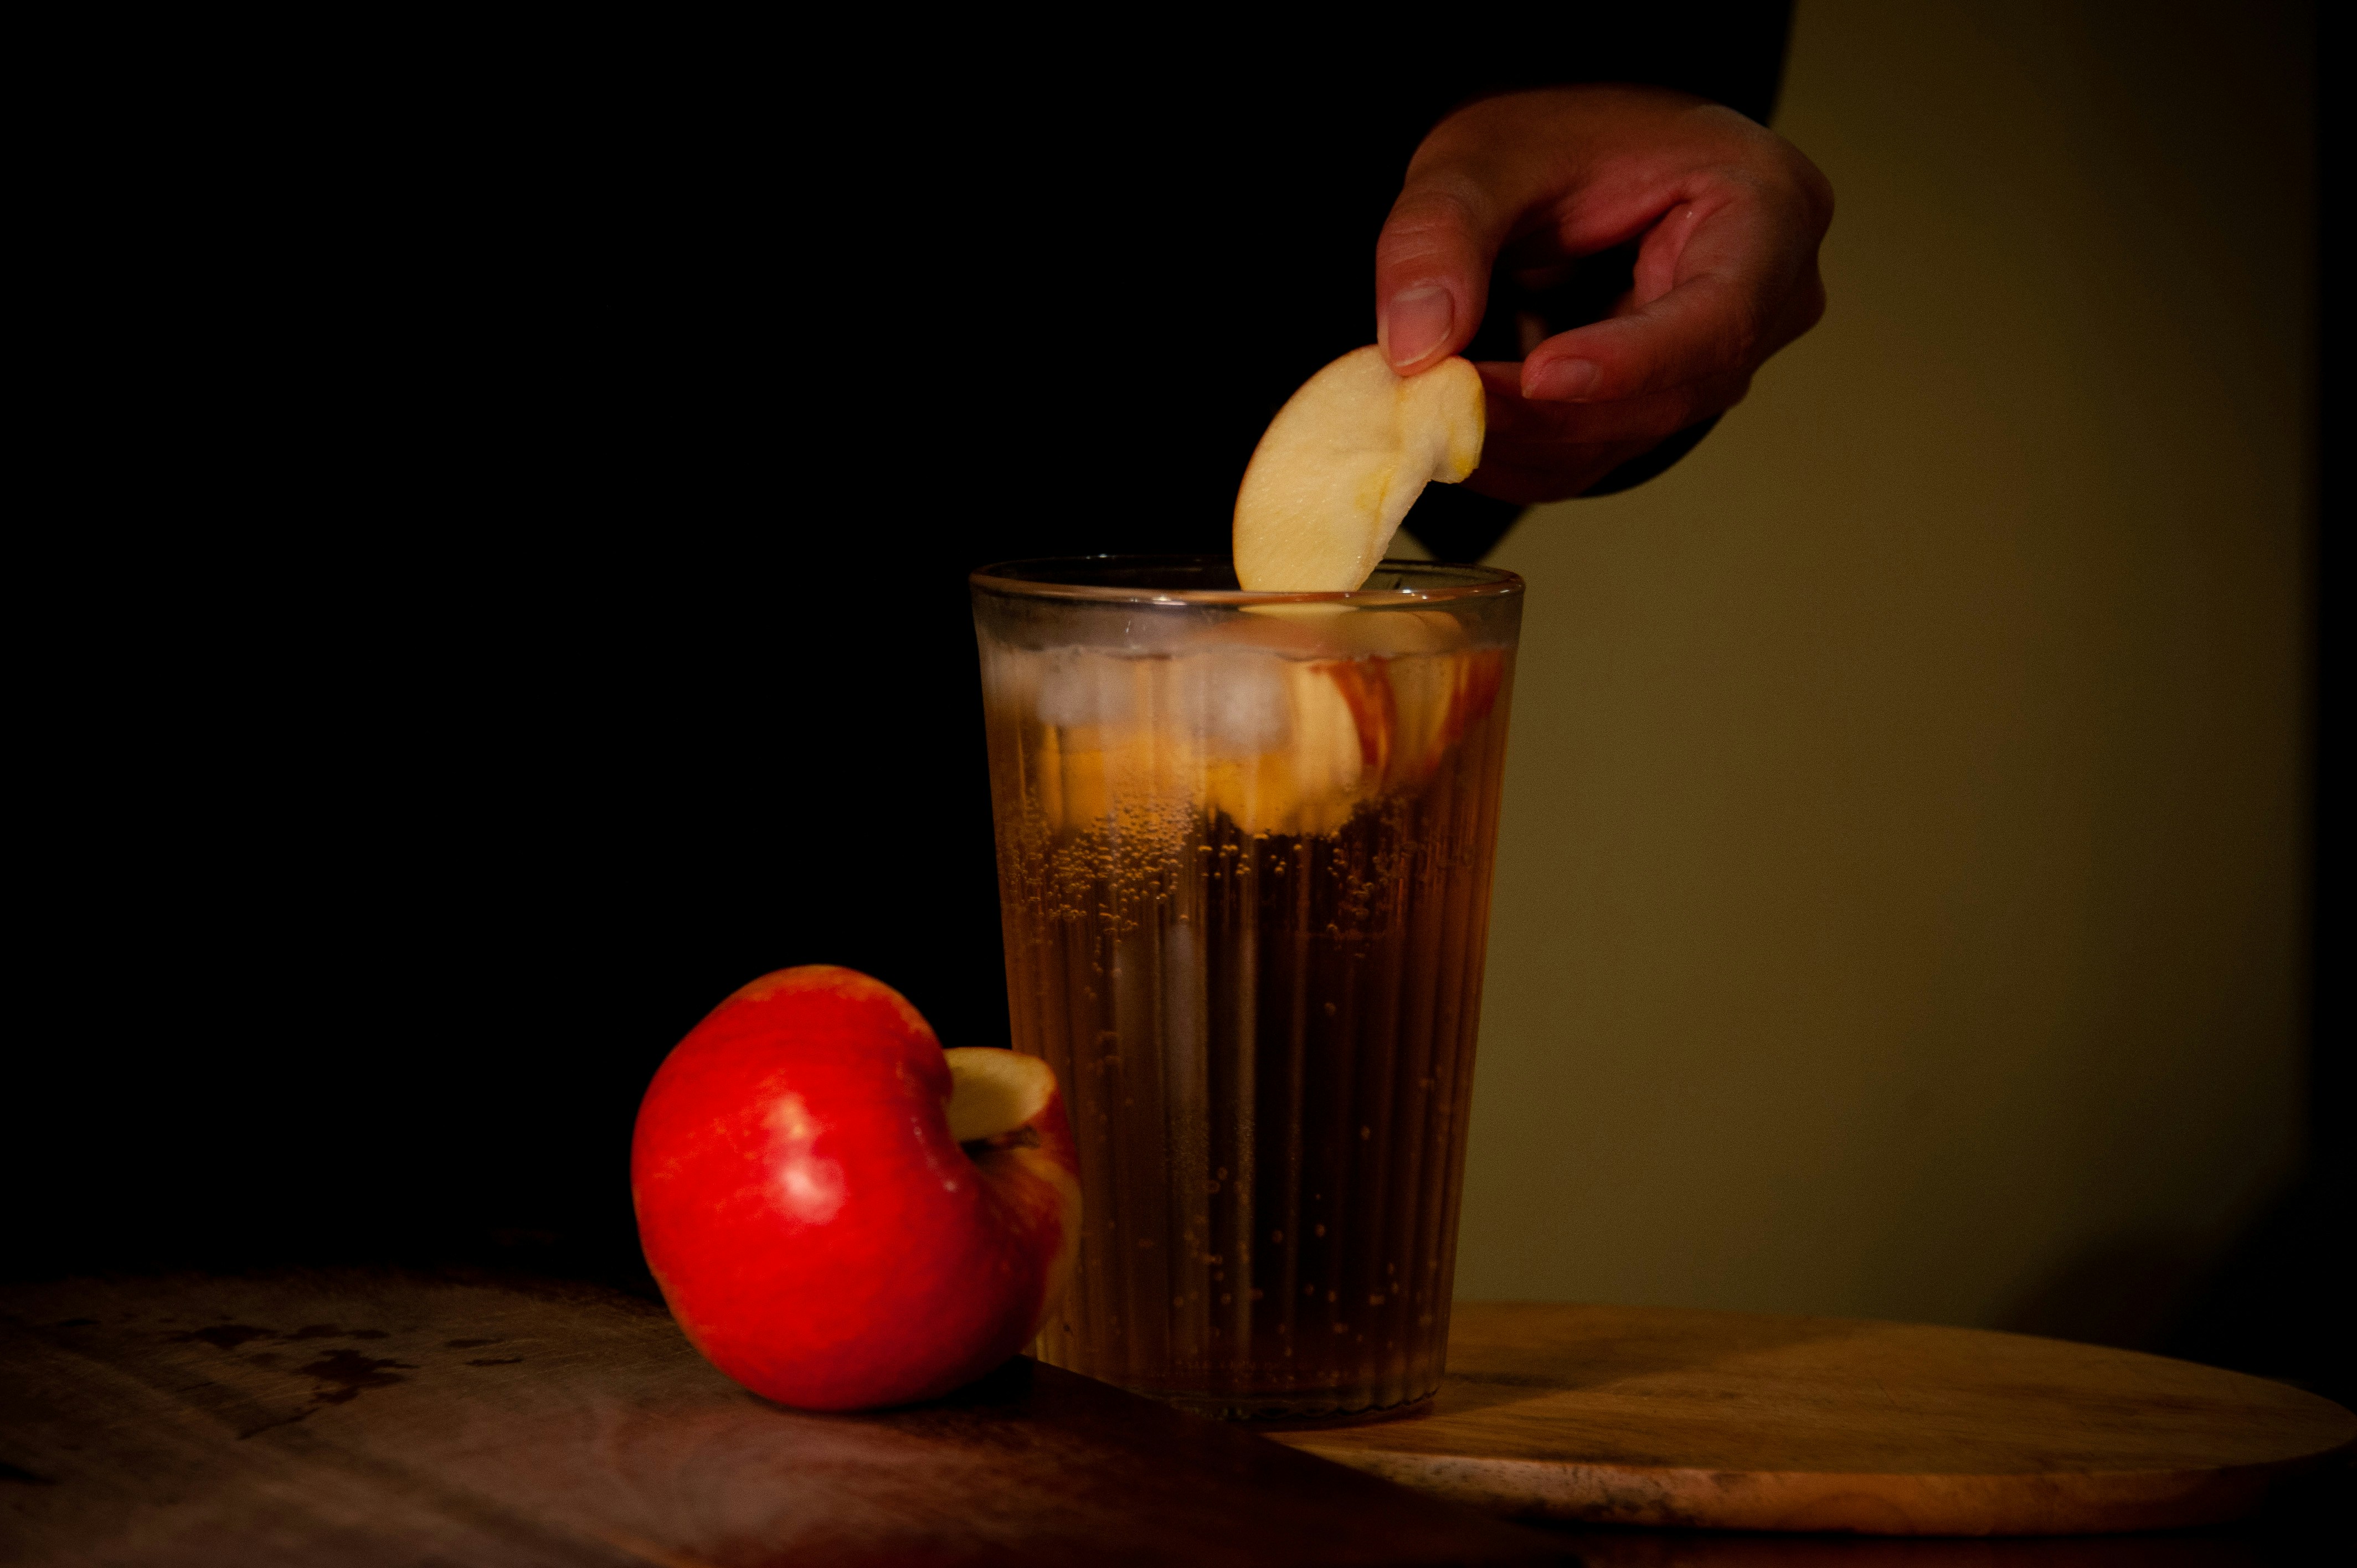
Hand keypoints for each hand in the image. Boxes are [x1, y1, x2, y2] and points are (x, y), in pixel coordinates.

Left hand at [1376, 86, 1832, 503]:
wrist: (1556, 165)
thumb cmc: (1548, 141)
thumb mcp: (1480, 159)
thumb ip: (1441, 237)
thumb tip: (1417, 347)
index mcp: (1767, 209)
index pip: (1720, 315)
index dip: (1628, 361)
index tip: (1537, 375)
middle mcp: (1767, 302)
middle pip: (1667, 395)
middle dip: (1544, 410)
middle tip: (1439, 400)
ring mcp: (1719, 363)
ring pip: (1620, 438)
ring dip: (1516, 437)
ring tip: (1429, 401)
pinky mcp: (1661, 407)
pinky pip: (1589, 456)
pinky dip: (1513, 452)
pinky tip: (1453, 423)